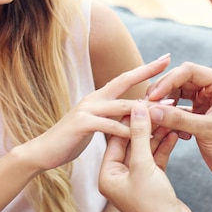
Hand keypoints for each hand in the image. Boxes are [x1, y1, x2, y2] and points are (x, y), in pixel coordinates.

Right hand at [22, 54, 171, 171]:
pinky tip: (142, 133)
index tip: (164, 60)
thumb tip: (130, 115)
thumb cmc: (71, 140)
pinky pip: (109, 125)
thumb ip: (112, 118)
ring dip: (146, 107)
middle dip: (147, 70)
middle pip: (124, 80)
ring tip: (168, 107)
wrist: (43, 151)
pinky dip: (126, 130)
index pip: (124, 78)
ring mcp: (86, 109)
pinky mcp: (81, 124)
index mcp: (98, 97)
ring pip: (122, 105)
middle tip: (168, 60)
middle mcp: (93, 98)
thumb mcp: (95, 125)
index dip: (144, 69)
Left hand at [99, 101, 196, 211]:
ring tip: (168, 118)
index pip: (115, 139)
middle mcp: (119, 177)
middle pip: (131, 143)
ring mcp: (137, 180)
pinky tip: (173, 133)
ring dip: (157, 134)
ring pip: (145, 149)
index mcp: (108, 175)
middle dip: (144, 126)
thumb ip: (139, 135)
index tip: (139, 103)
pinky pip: (156, 158)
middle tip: (155, 108)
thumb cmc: (153, 205)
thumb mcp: (143, 165)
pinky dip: (164, 146)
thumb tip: (137, 109)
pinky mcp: (153, 182)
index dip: (127, 120)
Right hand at [146, 62, 211, 198]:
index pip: (189, 71)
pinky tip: (165, 127)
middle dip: (162, 92)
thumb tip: (151, 111)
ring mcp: (204, 100)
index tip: (154, 96)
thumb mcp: (207, 131)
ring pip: (175, 93)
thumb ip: (179, 119)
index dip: (168, 81)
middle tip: (147, 105)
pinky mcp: (197, 113)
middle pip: (179, 80)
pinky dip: (168, 116)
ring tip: (152, 116)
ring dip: (163, 104)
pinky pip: (176, 108)